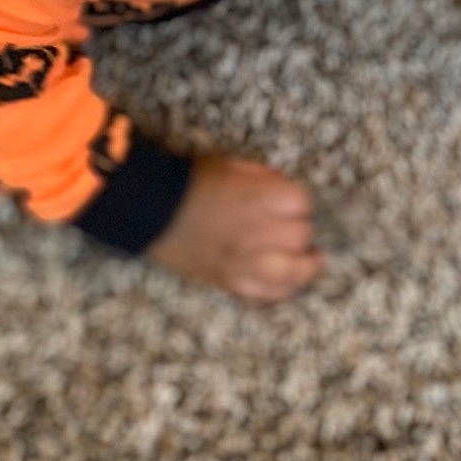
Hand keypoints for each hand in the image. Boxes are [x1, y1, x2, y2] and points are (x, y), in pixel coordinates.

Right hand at [148, 154, 325, 301]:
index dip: (299, 203)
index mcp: (259, 198)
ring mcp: (244, 262)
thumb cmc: (190, 182)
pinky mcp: (229, 282)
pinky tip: (286, 282)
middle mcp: (257, 232)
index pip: (301, 203)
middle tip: (289, 227)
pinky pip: (265, 295)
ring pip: (292, 273)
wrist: (149, 208)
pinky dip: (280, 290)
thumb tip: (286, 192)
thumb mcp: (232, 164)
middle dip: (299, 230)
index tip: (291, 204)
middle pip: (300, 236)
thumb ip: (264, 178)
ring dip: (305, 267)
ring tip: (311, 261)